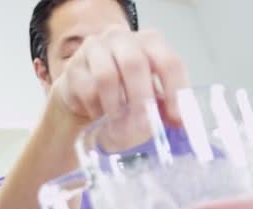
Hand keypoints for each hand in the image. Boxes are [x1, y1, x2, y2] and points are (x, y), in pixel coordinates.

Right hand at [48, 27, 189, 129]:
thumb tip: (180, 123)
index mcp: (149, 41)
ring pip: (106, 77)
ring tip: (119, 125)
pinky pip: (86, 90)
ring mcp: (93, 49)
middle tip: (145, 127)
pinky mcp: (72, 68)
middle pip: (134, 64)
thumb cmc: (123, 91)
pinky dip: (96, 109)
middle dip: (141, 99)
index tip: (176, 120)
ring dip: (116, 107)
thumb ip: (163, 104)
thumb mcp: (148, 94)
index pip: (168, 61)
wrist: (83, 91)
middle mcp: (121, 38)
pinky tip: (99, 116)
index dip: (175, 91)